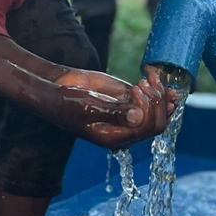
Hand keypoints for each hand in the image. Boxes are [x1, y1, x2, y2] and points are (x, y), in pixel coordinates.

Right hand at [57, 67, 176, 147]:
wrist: (55, 91)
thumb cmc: (67, 103)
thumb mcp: (88, 107)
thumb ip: (114, 112)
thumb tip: (138, 117)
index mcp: (116, 138)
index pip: (148, 128)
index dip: (149, 108)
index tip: (135, 89)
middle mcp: (125, 129)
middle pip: (157, 122)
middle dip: (157, 101)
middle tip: (143, 83)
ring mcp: (127, 114)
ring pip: (157, 111)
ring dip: (160, 94)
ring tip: (149, 78)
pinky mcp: (126, 100)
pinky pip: (148, 99)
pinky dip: (158, 90)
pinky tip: (157, 78)